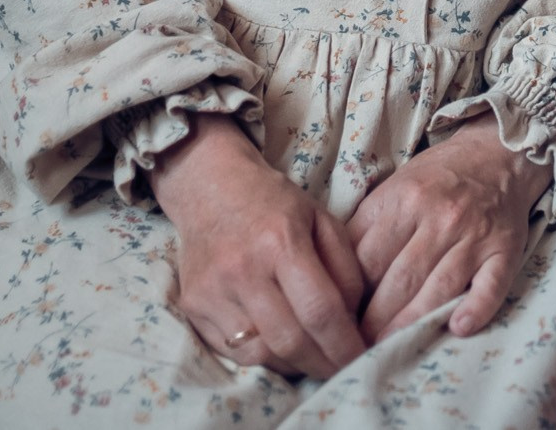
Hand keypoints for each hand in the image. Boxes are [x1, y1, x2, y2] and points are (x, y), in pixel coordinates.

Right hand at [150, 115, 367, 377]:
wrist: (210, 186)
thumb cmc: (274, 203)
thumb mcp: (322, 219)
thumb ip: (345, 269)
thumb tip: (353, 322)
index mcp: (281, 242)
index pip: (319, 310)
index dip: (344, 345)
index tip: (363, 359)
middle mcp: (242, 270)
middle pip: (289, 341)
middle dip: (322, 364)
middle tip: (342, 368)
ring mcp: (212, 292)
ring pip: (260, 354)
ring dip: (293, 365)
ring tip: (312, 356)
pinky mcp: (192, 307)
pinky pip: (233, 351)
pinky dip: (262, 356)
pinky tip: (279, 345)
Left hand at [346, 121, 551, 342]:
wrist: (497, 152)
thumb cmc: (437, 176)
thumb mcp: (394, 187)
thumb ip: (368, 225)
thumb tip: (336, 271)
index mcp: (403, 199)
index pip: (367, 260)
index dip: (350, 296)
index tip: (339, 319)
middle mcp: (438, 217)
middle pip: (399, 280)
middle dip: (374, 320)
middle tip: (358, 346)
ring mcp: (474, 235)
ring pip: (437, 289)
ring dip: (412, 324)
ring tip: (391, 348)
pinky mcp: (505, 250)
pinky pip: (491, 286)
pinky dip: (475, 309)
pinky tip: (458, 328)